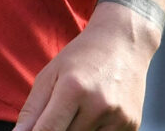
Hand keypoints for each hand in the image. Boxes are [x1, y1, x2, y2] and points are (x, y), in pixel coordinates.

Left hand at [11, 8, 158, 130]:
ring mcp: (118, 117)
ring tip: (79, 110)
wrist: (124, 42)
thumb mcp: (50, 75)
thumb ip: (32, 110)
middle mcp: (99, 105)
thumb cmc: (82, 57)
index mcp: (73, 88)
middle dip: (58, 130)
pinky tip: (97, 114)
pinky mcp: (132, 125)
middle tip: (63, 110)